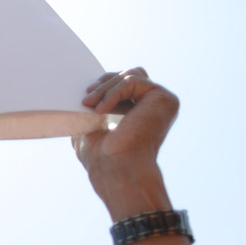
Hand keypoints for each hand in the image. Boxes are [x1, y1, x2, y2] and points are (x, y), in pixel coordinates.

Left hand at [73, 68, 178, 217]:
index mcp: (140, 112)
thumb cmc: (102, 158)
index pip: (125, 84)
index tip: (85, 98)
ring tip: (89, 105)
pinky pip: (133, 81)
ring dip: (105, 88)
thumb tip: (82, 100)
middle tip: (86, 100)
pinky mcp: (164, 98)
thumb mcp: (89, 129)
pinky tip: (101, 110)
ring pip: (130, 75)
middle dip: (104, 83)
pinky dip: (113, 92)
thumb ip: (91, 112)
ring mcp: (161, 101)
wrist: (116, 169)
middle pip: (129, 74)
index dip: (104, 85)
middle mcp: (154, 106)